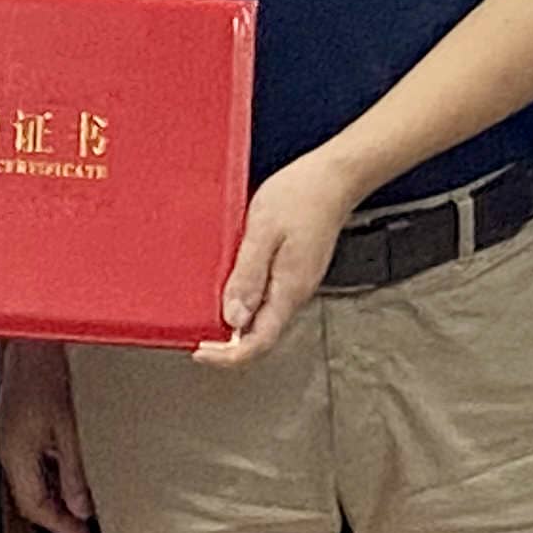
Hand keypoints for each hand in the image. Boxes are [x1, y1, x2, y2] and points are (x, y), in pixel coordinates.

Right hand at [0, 339, 95, 532]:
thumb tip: (82, 508)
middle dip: (56, 512)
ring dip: (54, 491)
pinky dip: (50, 471)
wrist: (34, 335)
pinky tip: (72, 467)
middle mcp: (5, 444)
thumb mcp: (69, 427)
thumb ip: (74, 471)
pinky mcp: (13, 422)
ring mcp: (7, 432)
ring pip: (29, 477)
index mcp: (14, 450)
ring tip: (84, 499)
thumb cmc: (50, 372)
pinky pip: (29, 459)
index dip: (59, 524)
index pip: (32, 505)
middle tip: (85, 523)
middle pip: (28, 494)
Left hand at [197, 147, 368, 364]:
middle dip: (228, 345)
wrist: (334, 177)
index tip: (201, 352)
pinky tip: (231, 289)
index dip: (228, 356)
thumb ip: (249, 276)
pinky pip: (269, 299)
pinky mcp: (296, 270)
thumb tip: (234, 318)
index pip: (259, 342)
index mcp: (289, 289)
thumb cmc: (301, 195)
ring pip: (265, 319)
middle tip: (198, 337)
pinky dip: (246, 302)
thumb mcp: (263, 232)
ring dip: (236, 325)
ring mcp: (298, 283)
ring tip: (208, 316)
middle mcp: (296, 293)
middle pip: (262, 336)